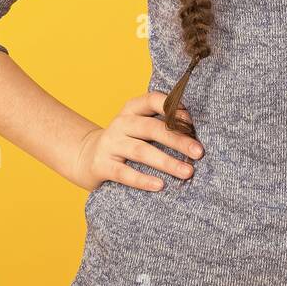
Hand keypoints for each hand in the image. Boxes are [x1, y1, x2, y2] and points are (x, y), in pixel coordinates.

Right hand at [72, 91, 204, 191]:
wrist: (87, 157)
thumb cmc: (126, 140)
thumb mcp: (139, 125)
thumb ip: (162, 123)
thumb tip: (196, 133)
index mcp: (133, 108)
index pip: (153, 100)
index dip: (173, 108)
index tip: (192, 122)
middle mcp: (121, 123)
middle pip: (152, 129)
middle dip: (178, 140)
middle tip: (199, 152)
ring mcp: (110, 144)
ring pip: (141, 151)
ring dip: (166, 162)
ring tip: (187, 172)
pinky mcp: (102, 165)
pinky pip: (124, 173)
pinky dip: (143, 180)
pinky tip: (160, 185)